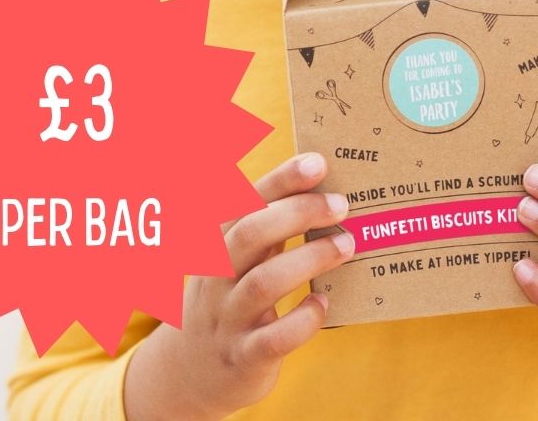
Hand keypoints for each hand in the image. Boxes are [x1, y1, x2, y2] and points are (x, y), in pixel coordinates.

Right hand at [123, 152, 353, 420]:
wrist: (190, 374)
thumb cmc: (231, 297)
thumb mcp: (237, 258)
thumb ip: (269, 226)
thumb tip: (323, 188)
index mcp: (217, 243)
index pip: (246, 201)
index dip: (281, 180)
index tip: (317, 163)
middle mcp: (217, 276)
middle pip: (250, 233)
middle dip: (299, 212)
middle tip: (341, 204)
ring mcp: (227, 318)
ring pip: (263, 282)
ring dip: (310, 259)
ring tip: (347, 245)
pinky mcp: (244, 358)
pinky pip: (274, 339)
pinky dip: (303, 319)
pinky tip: (323, 304)